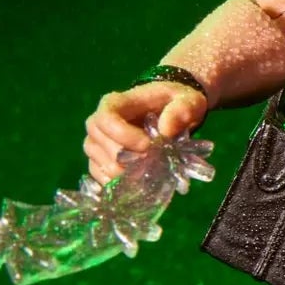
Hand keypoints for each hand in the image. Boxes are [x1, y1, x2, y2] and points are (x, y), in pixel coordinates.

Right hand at [84, 81, 207, 182]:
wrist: (171, 112)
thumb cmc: (176, 103)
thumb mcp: (188, 100)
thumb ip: (181, 110)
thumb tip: (166, 130)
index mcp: (116, 103)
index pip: (106, 119)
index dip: (123, 136)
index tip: (148, 145)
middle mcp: (99, 124)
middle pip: (97, 144)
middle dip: (126, 159)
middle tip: (153, 163)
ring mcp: (97, 144)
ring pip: (99, 163)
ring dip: (124, 174)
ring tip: (150, 173)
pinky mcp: (101, 161)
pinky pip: (101, 177)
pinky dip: (119, 184)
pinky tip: (139, 183)